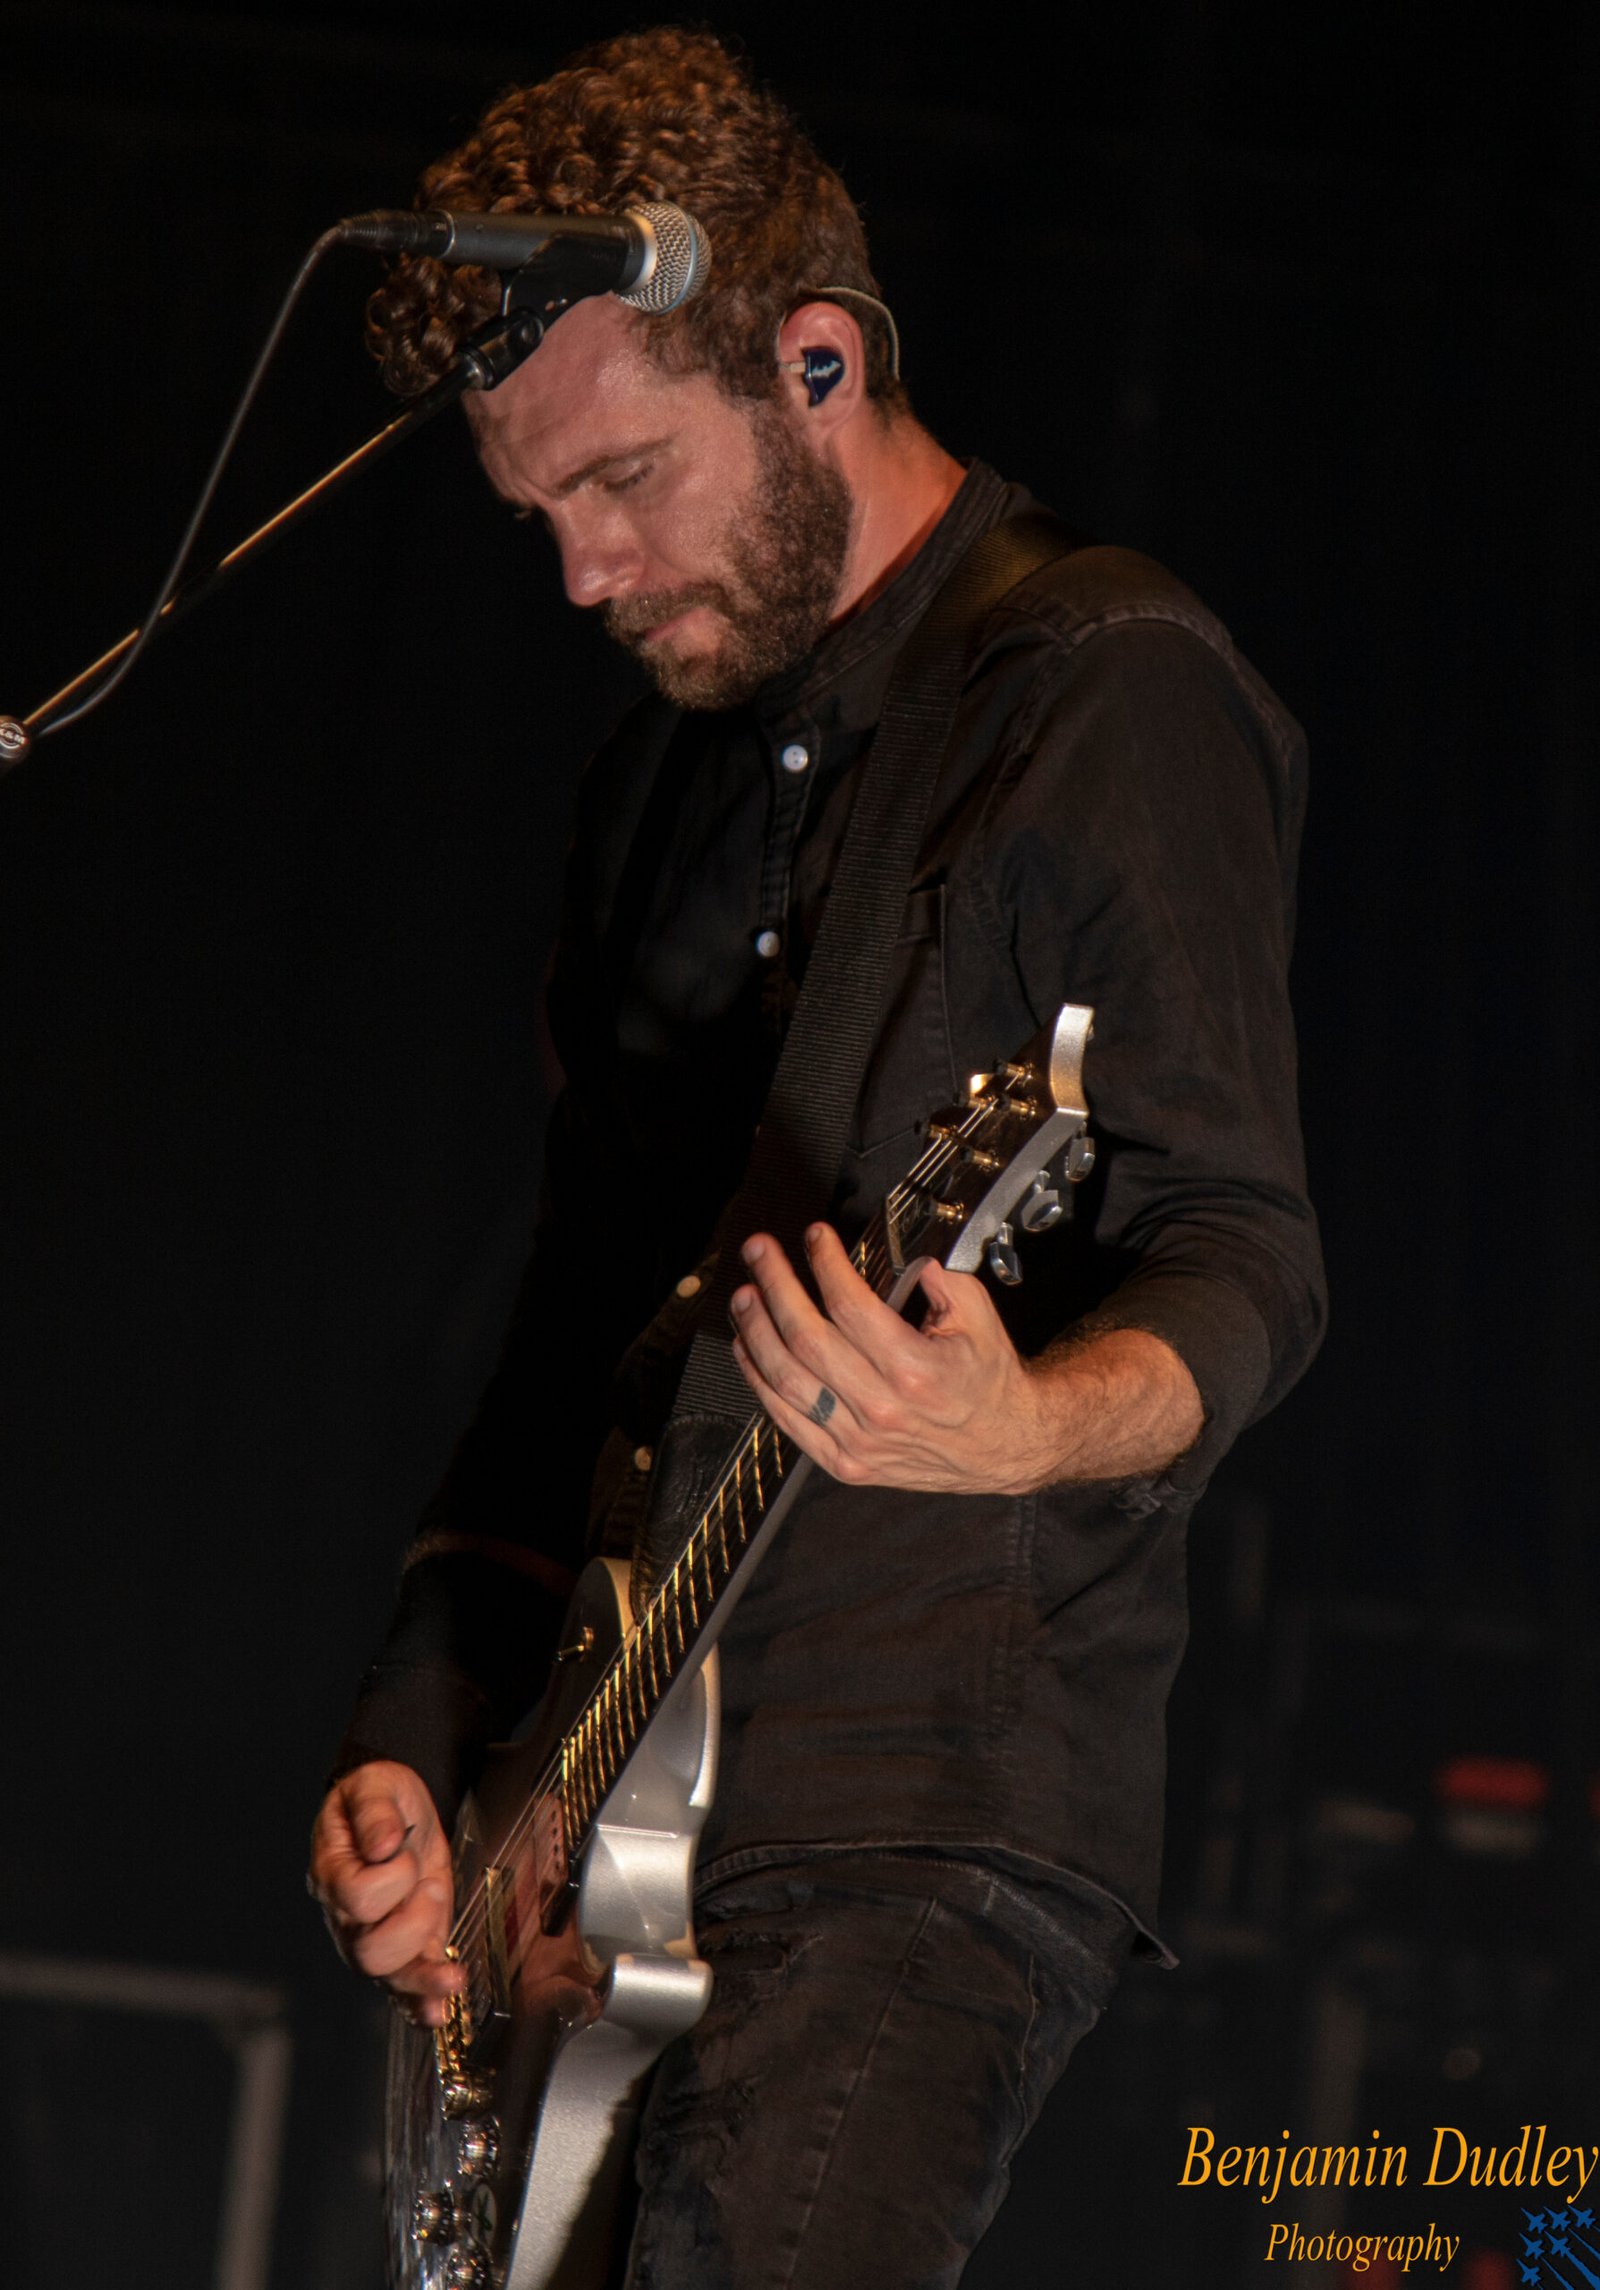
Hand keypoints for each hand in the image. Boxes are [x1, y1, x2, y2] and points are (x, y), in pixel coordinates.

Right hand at [307, 1761, 459, 2025]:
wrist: (398, 1811)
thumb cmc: (379, 1798)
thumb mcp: (375, 1785)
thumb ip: (375, 1810)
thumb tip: (383, 1842)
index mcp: (334, 1873)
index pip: (357, 1897)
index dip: (391, 1877)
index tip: (405, 1851)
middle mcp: (347, 1916)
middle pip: (368, 1952)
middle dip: (413, 1924)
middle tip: (431, 1885)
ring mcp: (373, 1937)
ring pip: (387, 1977)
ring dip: (425, 1974)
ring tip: (452, 1966)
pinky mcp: (404, 1949)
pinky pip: (404, 1990)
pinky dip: (421, 2004)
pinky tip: (438, 2013)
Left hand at [728, 1223, 1054, 1494]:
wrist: (1003, 1446)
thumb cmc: (987, 1381)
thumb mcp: (980, 1317)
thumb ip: (940, 1279)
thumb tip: (903, 1254)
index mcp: (917, 1370)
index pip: (851, 1307)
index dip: (825, 1265)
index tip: (815, 1237)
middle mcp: (883, 1409)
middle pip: (807, 1339)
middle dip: (776, 1285)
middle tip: (760, 1252)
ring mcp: (859, 1441)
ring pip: (787, 1380)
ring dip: (756, 1331)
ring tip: (745, 1295)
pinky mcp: (845, 1463)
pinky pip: (787, 1419)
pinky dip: (758, 1381)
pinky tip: (747, 1348)